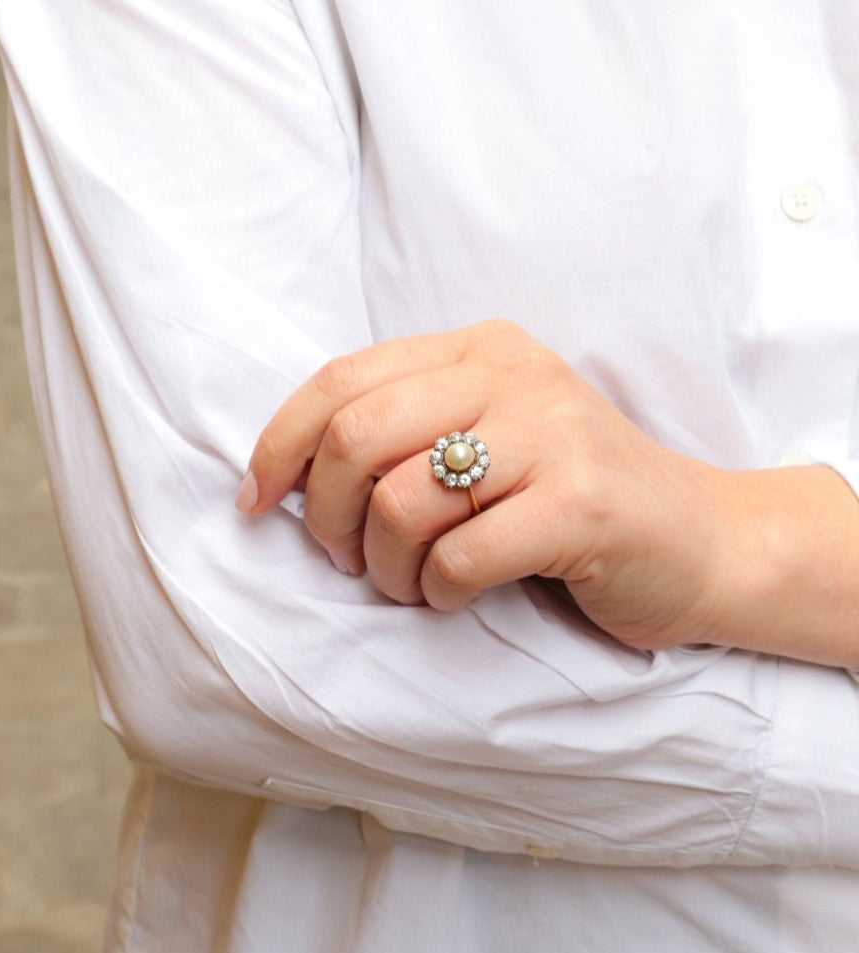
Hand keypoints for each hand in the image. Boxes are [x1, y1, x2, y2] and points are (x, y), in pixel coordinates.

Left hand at [239, 320, 858, 663]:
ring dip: (384, 566)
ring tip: (412, 585)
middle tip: (343, 559)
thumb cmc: (569, 501)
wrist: (701, 540)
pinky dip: (440, 593)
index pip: (340, 379)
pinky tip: (459, 596)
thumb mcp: (487, 440)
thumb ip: (405, 434)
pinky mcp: (582, 502)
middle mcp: (514, 374)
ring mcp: (553, 434)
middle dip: (325, 515)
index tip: (258, 502)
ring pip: (399, 502)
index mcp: (479, 349)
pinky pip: (459, 558)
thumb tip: (289, 475)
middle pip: (356, 436)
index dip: (279, 444)